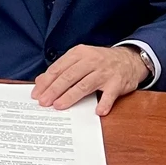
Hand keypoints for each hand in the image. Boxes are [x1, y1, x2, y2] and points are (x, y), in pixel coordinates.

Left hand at [32, 44, 148, 116]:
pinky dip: (104, 103)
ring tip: (59, 106)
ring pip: (84, 85)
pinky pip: (109, 95)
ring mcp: (104, 72)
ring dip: (70, 97)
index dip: (46, 81)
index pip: (58, 68)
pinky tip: (97, 111)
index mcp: (79, 53)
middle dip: (54, 90)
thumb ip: (61, 69)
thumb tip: (40, 81)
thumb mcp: (80, 59)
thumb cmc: (100, 61)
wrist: (129, 60)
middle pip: (69, 76)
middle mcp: (91, 61)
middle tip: (44, 102)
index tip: (36, 93)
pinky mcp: (117, 83)